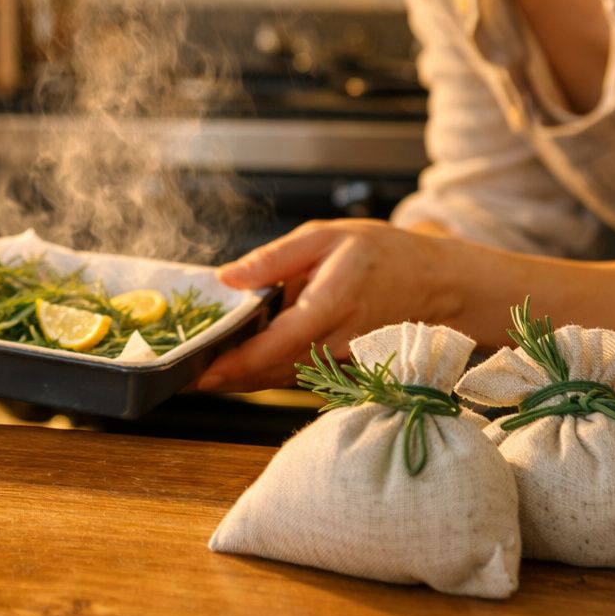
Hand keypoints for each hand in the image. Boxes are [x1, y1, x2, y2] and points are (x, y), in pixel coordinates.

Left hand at [195, 219, 455, 392]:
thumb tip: (226, 277)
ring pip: (281, 377)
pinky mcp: (341, 368)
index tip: (202, 370)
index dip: (240, 361)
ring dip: (239, 379)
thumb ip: (273, 260)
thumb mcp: (324, 236)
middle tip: (179, 374)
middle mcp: (339, 340)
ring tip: (196, 371)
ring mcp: (343, 361)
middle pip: (274, 369)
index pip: (280, 342)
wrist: (435, 283)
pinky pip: (295, 374)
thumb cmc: (382, 254)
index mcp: (334, 301)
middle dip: (226, 376)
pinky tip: (234, 365)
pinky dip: (262, 373)